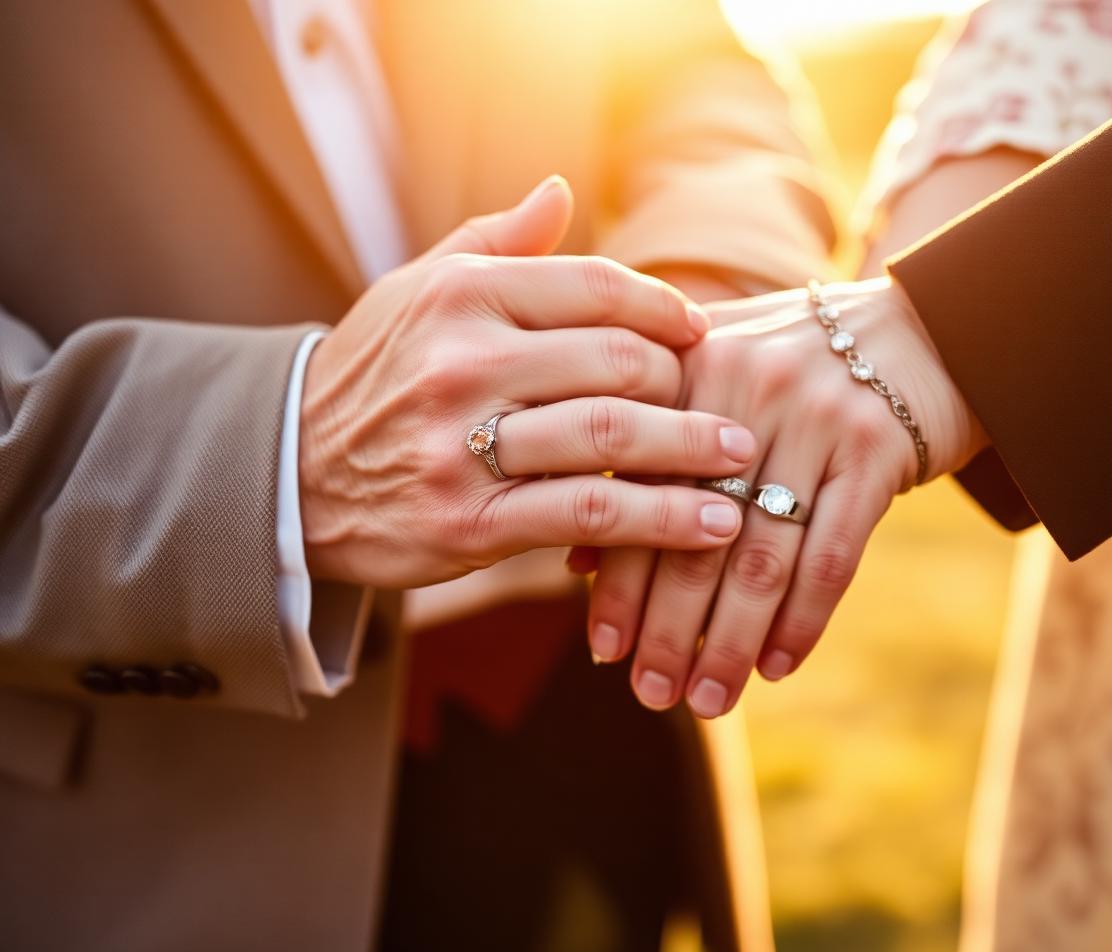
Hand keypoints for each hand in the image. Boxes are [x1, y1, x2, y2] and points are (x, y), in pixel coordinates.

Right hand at [299, 178, 756, 588]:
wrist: (288, 471)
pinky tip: (712, 523)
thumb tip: (561, 189)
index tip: (701, 332)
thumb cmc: (373, 374)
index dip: (663, 308)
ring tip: (743, 460)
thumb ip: (495, 242)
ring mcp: (463, 444)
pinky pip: (587, 513)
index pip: (594, 286)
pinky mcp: (469, 521)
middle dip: (686, 383)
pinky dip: (660, 518)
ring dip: (694, 449)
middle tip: (729, 402)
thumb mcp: (415, 291)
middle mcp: (463, 361)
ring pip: (611, 435)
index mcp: (460, 295)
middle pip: (617, 361)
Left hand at [580, 278, 985, 716]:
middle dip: (668, 628)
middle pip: (694, 533)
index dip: (618, 580)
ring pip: (761, 555)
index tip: (602, 651)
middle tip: (651, 694)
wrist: (924, 325)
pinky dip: (803, 620)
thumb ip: (645, 458)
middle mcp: (745, 390)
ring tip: (707, 701)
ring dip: (729, 641)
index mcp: (691, 372)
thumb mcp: (716, 391)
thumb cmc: (797, 370)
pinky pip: (832, 554)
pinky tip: (777, 667)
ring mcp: (814, 418)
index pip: (638, 493)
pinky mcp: (877, 447)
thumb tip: (576, 564)